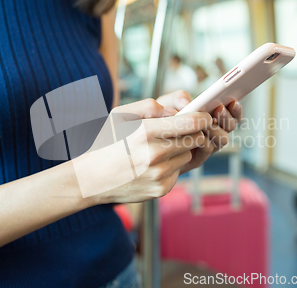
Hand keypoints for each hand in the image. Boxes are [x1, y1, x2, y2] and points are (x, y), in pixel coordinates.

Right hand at [78, 98, 212, 203]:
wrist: (91, 179)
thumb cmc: (107, 142)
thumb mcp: (120, 115)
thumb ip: (150, 106)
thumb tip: (178, 110)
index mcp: (145, 132)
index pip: (190, 123)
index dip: (203, 117)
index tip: (205, 116)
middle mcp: (154, 155)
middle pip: (195, 139)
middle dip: (191, 132)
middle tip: (179, 130)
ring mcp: (159, 174)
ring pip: (187, 155)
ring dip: (180, 150)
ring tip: (157, 150)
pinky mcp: (161, 189)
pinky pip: (178, 171)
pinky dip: (171, 166)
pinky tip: (152, 165)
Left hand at [157, 90, 242, 173]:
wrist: (146, 143)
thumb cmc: (158, 120)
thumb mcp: (167, 103)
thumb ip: (178, 97)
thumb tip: (189, 103)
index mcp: (210, 116)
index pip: (231, 113)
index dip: (235, 108)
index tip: (233, 100)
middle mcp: (212, 131)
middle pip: (230, 126)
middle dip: (227, 117)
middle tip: (218, 109)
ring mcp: (206, 145)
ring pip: (223, 138)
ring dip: (217, 129)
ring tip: (207, 123)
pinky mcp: (198, 158)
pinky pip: (208, 149)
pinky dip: (206, 141)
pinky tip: (198, 134)